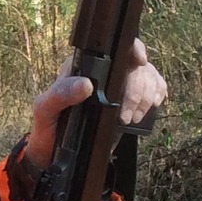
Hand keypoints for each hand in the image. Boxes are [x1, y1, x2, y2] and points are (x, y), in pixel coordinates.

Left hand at [24, 39, 166, 171]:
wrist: (55, 153)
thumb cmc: (47, 126)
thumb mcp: (44, 109)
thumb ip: (60, 94)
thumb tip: (86, 84)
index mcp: (83, 66)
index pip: (113, 47)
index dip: (132, 49)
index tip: (139, 61)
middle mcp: (104, 72)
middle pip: (136, 65)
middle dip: (137, 89)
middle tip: (124, 116)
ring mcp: (120, 85)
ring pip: (148, 76)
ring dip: (146, 97)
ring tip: (129, 119)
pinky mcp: (130, 100)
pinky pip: (155, 88)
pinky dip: (157, 96)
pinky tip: (150, 107)